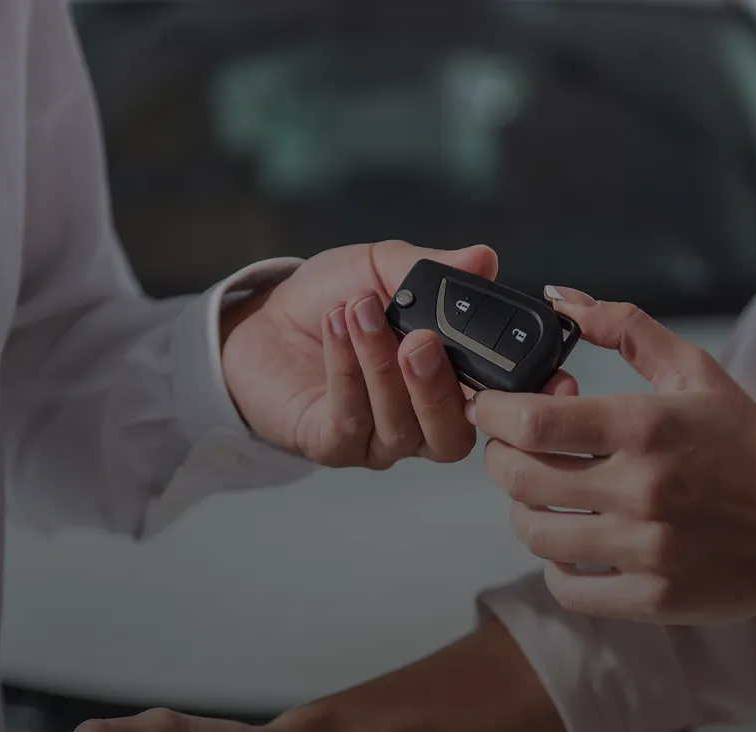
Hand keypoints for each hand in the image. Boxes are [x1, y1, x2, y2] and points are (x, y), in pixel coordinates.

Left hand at [221, 240, 494, 467]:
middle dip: (435, 387)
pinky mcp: (332, 446)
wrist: (264, 321)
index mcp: (449, 389)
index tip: (476, 332)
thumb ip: (432, 268)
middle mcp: (420, 426)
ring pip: (397, 425)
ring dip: (379, 364)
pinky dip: (346, 370)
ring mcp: (377, 443)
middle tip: (418, 338)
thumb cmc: (333, 300)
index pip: (487, 404)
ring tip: (360, 310)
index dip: (491, 381)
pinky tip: (337, 326)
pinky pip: (350, 420)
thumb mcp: (382, 269)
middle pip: (449, 436)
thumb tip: (484, 259)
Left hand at [469, 289, 755, 623]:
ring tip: (541, 497)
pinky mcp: (650, 597)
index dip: (491, 413)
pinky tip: (571, 546)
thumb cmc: (748, 449)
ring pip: (535, 533)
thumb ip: (627, 329)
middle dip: (499, 458)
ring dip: (523, 511)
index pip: (533, 423)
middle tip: (509, 451)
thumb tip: (561, 299)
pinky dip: (555, 567)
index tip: (486, 408)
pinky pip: (566, 588)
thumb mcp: (698, 374)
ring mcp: (644, 548)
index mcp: (647, 427)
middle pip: (520, 479)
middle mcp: (641, 489)